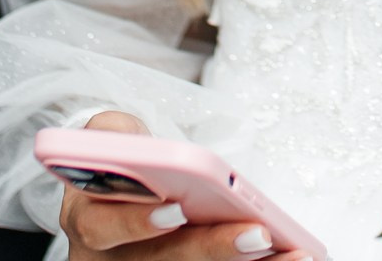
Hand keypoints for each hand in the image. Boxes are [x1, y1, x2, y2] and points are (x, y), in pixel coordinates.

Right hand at [61, 112, 311, 260]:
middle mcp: (113, 260)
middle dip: (212, 248)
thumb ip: (114, 133)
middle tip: (257, 234)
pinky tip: (292, 255)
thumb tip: (134, 140)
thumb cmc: (121, 164)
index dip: (136, 222)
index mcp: (89, 219)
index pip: (102, 226)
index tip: (175, 209)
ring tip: (291, 250)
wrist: (127, 193)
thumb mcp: (107, 139)